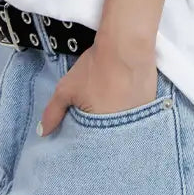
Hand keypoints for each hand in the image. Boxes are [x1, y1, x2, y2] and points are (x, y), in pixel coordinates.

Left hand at [37, 40, 157, 136]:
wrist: (126, 47)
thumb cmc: (94, 69)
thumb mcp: (67, 89)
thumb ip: (53, 112)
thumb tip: (42, 132)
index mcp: (101, 133)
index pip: (91, 147)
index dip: (86, 139)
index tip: (82, 131)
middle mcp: (123, 133)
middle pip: (110, 139)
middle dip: (102, 133)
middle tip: (96, 117)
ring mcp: (139, 121)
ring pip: (125, 129)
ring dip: (118, 123)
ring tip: (111, 107)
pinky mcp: (151, 108)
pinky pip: (138, 117)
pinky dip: (131, 112)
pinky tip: (125, 100)